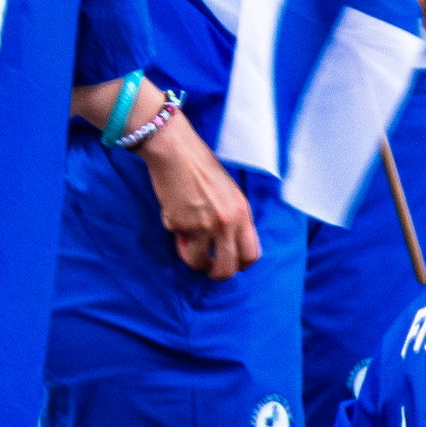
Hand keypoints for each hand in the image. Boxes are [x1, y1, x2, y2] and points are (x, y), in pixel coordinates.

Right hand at [138, 111, 262, 277]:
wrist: (176, 152)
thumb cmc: (201, 166)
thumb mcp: (229, 192)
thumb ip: (233, 217)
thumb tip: (226, 241)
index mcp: (243, 213)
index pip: (251, 254)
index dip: (240, 265)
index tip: (229, 264)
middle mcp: (227, 223)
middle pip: (228, 266)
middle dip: (217, 274)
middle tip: (208, 270)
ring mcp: (204, 225)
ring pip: (199, 261)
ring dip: (192, 260)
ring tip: (186, 248)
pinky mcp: (181, 224)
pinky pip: (178, 242)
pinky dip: (175, 236)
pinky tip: (174, 220)